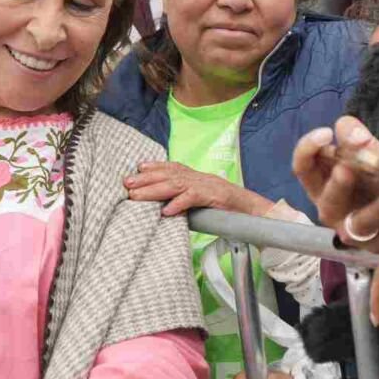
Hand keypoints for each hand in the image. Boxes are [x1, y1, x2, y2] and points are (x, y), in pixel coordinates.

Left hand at [124, 162, 272, 216]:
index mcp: (196, 177)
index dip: (155, 167)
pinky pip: (193, 199)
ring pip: (175, 185)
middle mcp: (198, 177)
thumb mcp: (204, 198)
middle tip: (127, 184)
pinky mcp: (213, 197)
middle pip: (168, 175)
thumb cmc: (227, 206)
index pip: (172, 168)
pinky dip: (178, 204)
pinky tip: (166, 211)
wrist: (252, 208)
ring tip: (136, 196)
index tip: (137, 168)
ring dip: (153, 190)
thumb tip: (166, 204)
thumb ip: (186, 196)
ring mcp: (205, 186)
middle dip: (146, 178)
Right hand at [292, 116, 378, 243]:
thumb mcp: (365, 149)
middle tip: (347, 169)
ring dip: (374, 212)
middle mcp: (329, 208)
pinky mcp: (375, 244)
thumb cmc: (372, 174)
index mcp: (320, 182)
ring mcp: (350, 230)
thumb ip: (355, 134)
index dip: (308, 149)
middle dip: (337, 185)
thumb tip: (357, 137)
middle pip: (327, 200)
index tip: (325, 133)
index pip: (303, 166)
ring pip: (357, 226)